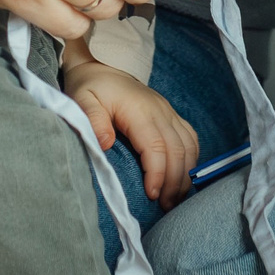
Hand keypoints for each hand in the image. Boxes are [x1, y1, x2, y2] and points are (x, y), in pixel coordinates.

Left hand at [60, 55, 200, 206]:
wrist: (101, 67)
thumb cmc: (91, 88)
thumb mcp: (82, 100)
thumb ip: (93, 120)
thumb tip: (106, 143)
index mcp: (139, 111)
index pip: (156, 146)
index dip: (158, 173)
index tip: (152, 195)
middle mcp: (160, 111)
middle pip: (177, 151)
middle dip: (175, 182)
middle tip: (166, 207)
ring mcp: (168, 112)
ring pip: (188, 146)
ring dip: (185, 174)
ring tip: (176, 199)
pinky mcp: (171, 115)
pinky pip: (190, 138)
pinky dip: (191, 159)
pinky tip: (184, 177)